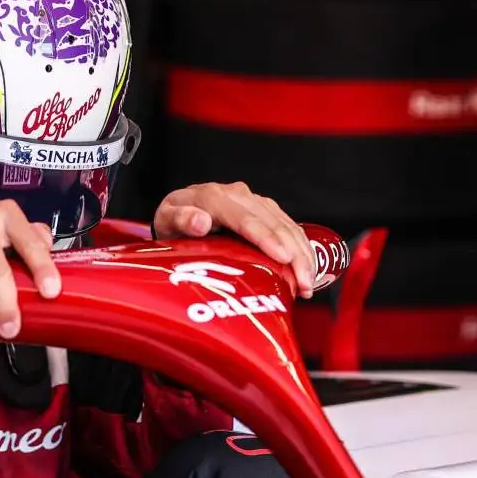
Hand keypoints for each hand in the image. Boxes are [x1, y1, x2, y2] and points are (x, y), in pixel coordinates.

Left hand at [153, 182, 315, 296]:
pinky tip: (308, 267)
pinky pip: (288, 225)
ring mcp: (253, 201)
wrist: (180, 209)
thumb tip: (200, 221)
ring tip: (309, 282)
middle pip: (273, 223)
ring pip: (286, 224)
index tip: (283, 258)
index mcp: (214, 197)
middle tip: (304, 282)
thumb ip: (180, 219)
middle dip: (293, 253)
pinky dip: (301, 246)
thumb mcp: (167, 219)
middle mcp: (238, 195)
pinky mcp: (264, 209)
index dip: (267, 238)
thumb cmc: (174, 218)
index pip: (246, 219)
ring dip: (302, 253)